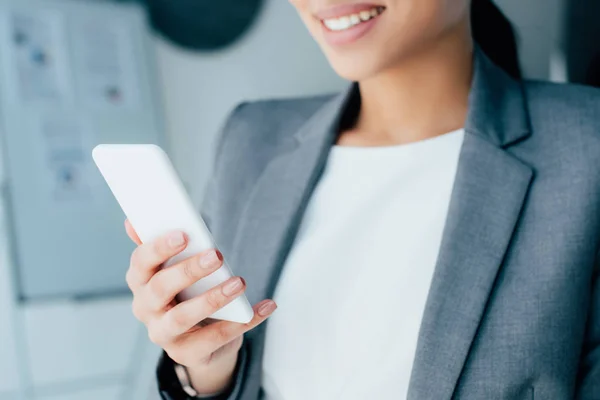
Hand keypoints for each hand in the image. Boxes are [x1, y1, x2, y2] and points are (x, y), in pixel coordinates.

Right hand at [124, 219, 276, 394]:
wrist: (198, 339)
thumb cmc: (186, 291)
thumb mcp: (174, 267)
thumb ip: (160, 244)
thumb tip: (133, 221)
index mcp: (141, 281)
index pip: (141, 263)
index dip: (159, 248)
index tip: (183, 234)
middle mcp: (145, 309)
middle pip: (161, 289)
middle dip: (189, 270)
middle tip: (217, 255)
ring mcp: (163, 333)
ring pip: (183, 317)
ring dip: (213, 298)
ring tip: (240, 283)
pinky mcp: (186, 353)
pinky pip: (215, 339)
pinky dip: (243, 322)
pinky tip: (265, 306)